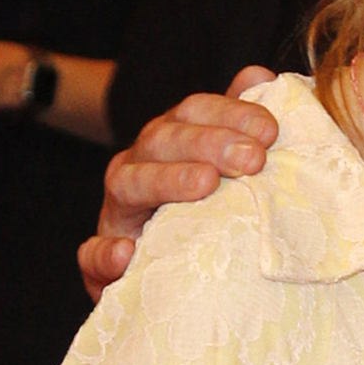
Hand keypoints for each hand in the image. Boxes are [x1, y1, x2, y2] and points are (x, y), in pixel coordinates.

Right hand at [79, 73, 278, 301]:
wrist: (174, 289)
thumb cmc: (204, 222)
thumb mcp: (224, 173)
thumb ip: (236, 124)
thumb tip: (259, 75)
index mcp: (167, 144)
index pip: (193, 112)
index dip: (229, 113)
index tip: (270, 131)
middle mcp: (138, 169)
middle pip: (163, 140)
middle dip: (209, 143)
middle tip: (253, 159)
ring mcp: (116, 214)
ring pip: (128, 184)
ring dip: (167, 180)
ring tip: (206, 184)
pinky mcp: (101, 264)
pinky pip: (93, 255)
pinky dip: (106, 254)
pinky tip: (127, 252)